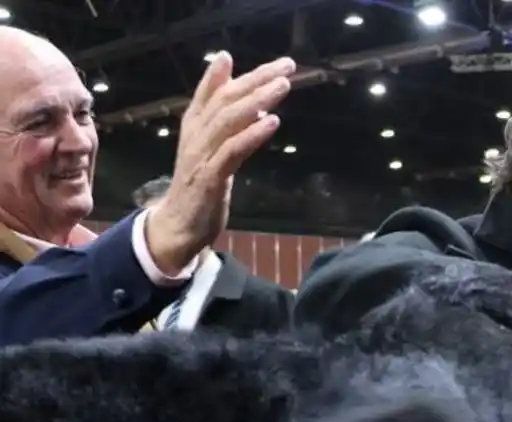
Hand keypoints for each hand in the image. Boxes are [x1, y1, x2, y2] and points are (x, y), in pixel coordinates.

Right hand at [146, 53, 294, 273]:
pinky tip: (272, 122)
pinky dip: (252, 134)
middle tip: (286, 66)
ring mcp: (201, 156)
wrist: (177, 227)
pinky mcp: (210, 178)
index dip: (231, 72)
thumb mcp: (212, 151)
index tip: (259, 57)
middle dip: (256, 79)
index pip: (212, 92)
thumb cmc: (198, 187)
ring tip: (283, 86)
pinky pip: (232, 151)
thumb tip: (250, 102)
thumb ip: (225, 124)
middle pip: (225, 99)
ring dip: (257, 100)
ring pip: (228, 119)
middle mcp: (195, 136)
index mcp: (194, 127)